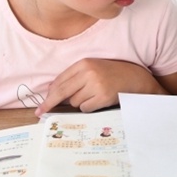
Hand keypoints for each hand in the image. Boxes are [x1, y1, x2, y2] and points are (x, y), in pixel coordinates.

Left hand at [35, 58, 161, 115]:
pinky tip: (99, 101)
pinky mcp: (102, 96)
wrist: (136, 79)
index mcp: (84, 63)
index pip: (60, 80)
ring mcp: (96, 85)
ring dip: (80, 103)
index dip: (49, 94)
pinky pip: (85, 108)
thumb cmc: (113, 74)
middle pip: (61, 92)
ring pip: (74, 102)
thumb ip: (75, 77)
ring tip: (93, 96)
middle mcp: (88, 73)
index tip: (41, 104)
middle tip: (40, 113)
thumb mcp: (94, 69)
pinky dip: (89, 107)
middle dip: (50, 103)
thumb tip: (52, 91)